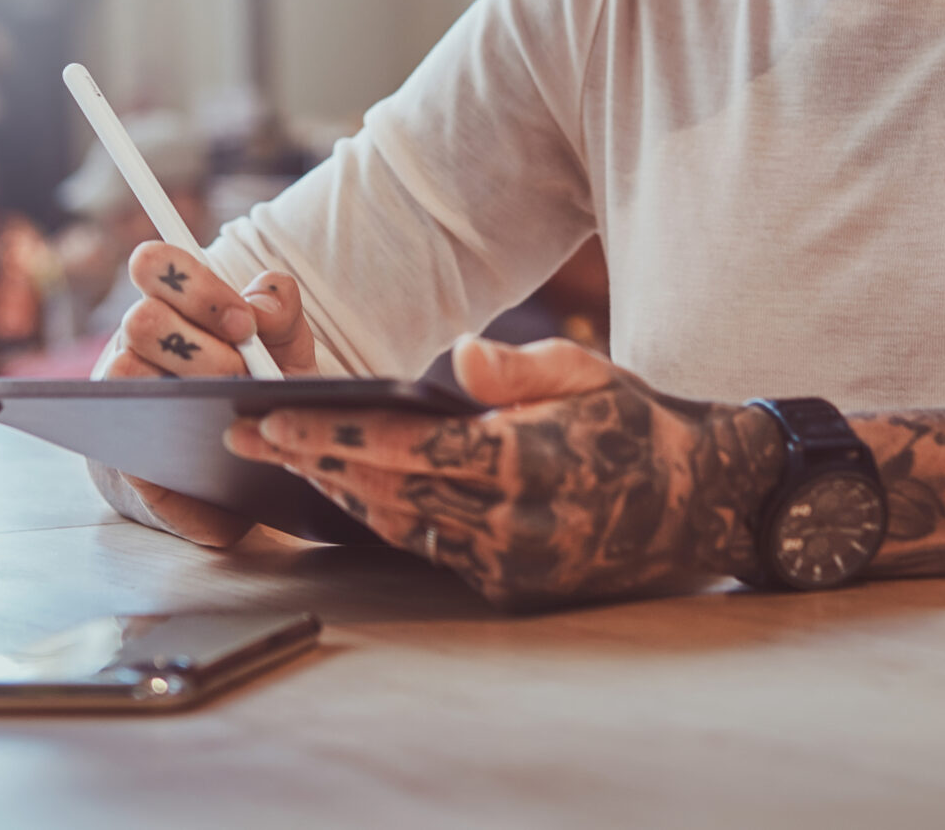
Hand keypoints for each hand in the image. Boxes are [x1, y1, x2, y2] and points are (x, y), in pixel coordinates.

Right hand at [87, 243, 317, 547]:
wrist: (248, 454)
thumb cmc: (264, 383)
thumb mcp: (286, 343)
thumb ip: (279, 309)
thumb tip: (258, 311)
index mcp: (175, 301)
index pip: (154, 262)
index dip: (196, 287)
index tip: (244, 323)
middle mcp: (140, 337)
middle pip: (141, 318)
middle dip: (200, 347)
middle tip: (242, 370)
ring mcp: (122, 385)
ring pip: (126, 368)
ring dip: (187, 385)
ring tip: (229, 403)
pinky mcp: (118, 435)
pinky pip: (120, 422)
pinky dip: (167, 423)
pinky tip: (207, 432)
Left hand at [226, 335, 783, 610]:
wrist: (700, 505)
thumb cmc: (637, 424)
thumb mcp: (587, 373)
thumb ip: (518, 369)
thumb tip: (456, 356)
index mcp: (524, 462)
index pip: (402, 450)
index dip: (331, 435)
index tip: (271, 417)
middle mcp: (511, 523)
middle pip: (384, 492)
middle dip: (310, 462)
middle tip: (245, 436)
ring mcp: (509, 563)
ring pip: (397, 524)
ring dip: (338, 491)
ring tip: (285, 458)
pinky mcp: (510, 588)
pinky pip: (429, 549)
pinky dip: (384, 516)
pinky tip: (350, 488)